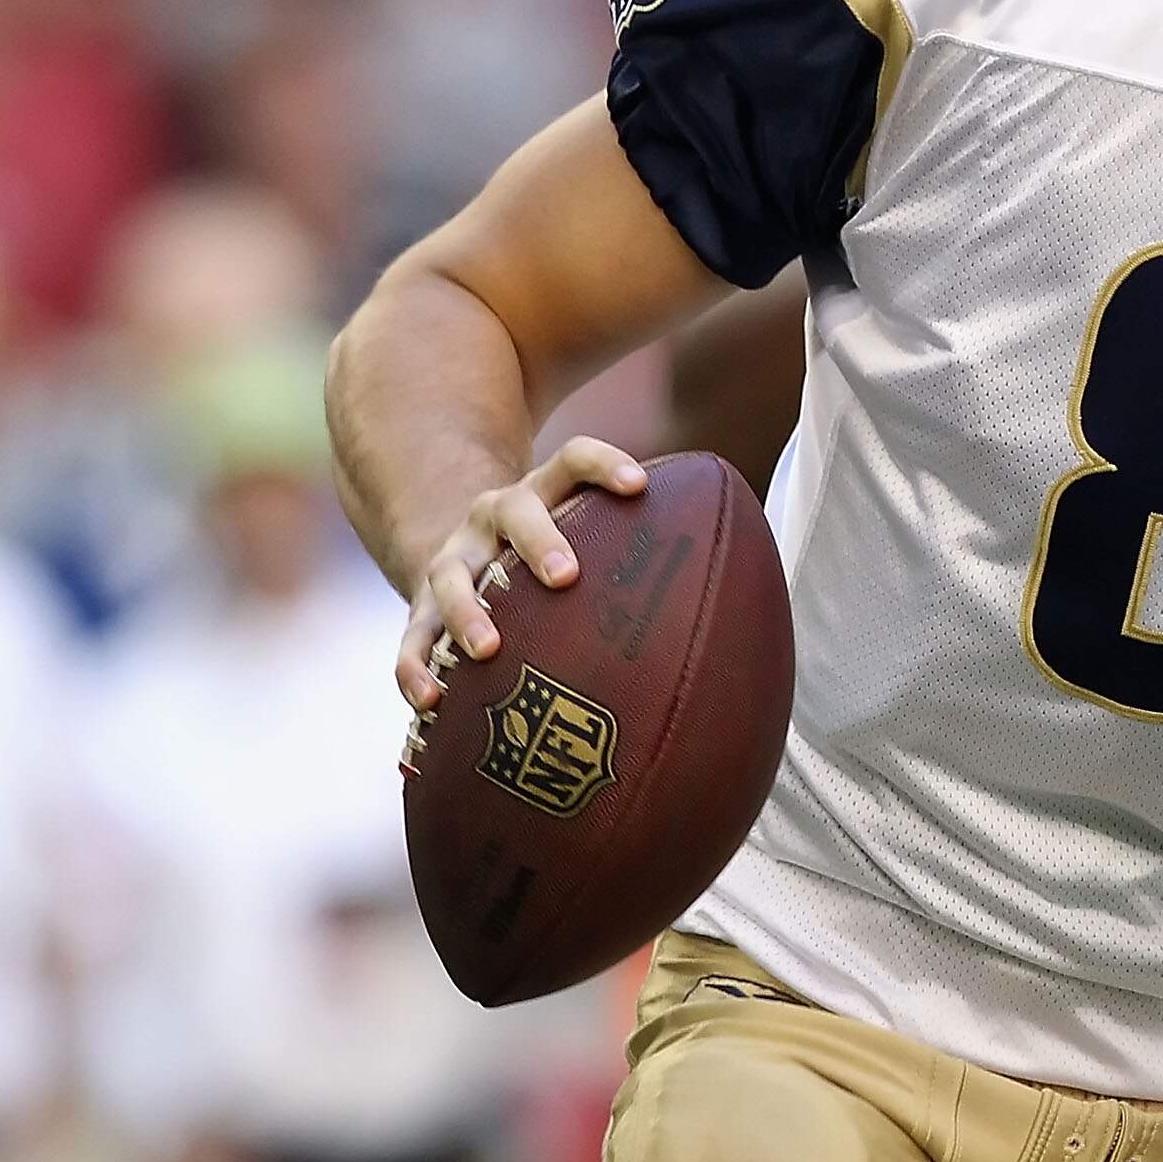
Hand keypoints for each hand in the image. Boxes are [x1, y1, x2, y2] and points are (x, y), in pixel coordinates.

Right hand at [395, 437, 647, 709]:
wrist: (458, 547)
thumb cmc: (553, 556)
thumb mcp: (591, 535)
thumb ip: (648, 553)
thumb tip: (751, 600)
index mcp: (545, 491)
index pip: (574, 458)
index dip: (606, 466)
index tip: (640, 486)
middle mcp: (494, 517)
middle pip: (515, 513)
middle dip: (540, 541)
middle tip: (567, 577)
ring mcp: (452, 560)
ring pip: (451, 577)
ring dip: (467, 611)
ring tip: (487, 651)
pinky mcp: (417, 609)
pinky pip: (411, 639)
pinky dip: (415, 668)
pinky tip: (431, 703)